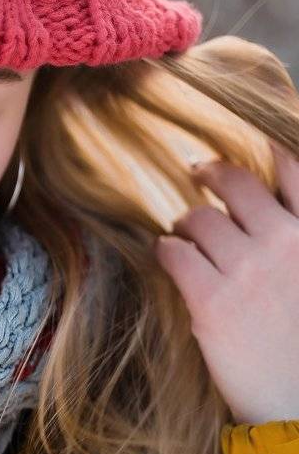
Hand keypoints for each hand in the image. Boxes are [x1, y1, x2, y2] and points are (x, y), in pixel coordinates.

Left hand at [155, 144, 298, 425]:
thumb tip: (271, 219)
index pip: (295, 171)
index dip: (270, 154)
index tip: (254, 152)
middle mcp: (284, 243)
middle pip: (236, 184)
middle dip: (213, 174)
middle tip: (198, 172)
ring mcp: (246, 270)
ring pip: (198, 219)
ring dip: (187, 223)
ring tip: (185, 233)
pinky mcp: (210, 300)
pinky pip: (174, 253)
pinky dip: (167, 250)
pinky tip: (168, 255)